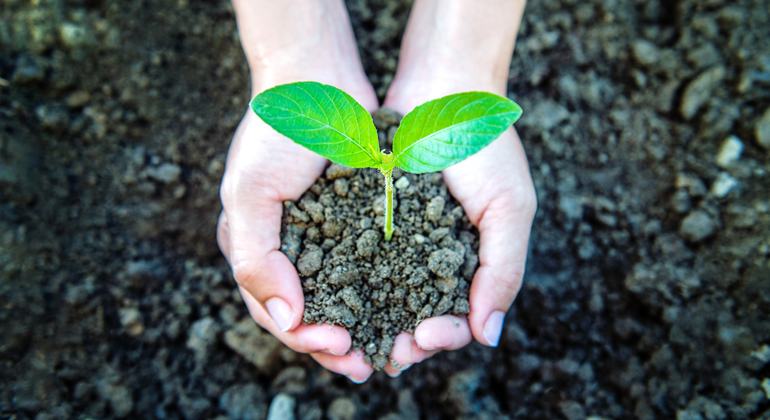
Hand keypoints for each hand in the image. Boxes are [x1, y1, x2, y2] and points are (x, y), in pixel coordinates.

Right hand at [218, 0, 378, 382]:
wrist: (316, 79)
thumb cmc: (276, 131)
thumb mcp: (250, 193)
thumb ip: (257, 259)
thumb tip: (287, 319)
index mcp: (252, 247)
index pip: (274, 312)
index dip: (305, 339)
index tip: (340, 347)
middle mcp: (283, 247)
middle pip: (307, 314)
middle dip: (335, 345)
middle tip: (368, 365)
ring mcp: (318, 234)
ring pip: (337, 297)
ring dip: (359, 326)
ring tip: (386, 348)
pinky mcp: (350, 219)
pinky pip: (362, 266)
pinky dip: (377, 291)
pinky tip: (399, 306)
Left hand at [379, 0, 533, 376]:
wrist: (443, 91)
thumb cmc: (486, 148)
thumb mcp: (510, 208)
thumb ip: (503, 271)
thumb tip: (488, 337)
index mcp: (473, 264)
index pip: (460, 317)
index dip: (444, 335)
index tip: (424, 336)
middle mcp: (434, 259)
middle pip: (417, 317)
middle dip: (402, 339)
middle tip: (386, 351)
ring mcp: (400, 242)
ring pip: (382, 298)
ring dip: (370, 322)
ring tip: (354, 338)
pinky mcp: (368, 220)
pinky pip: (355, 260)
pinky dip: (347, 284)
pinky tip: (332, 298)